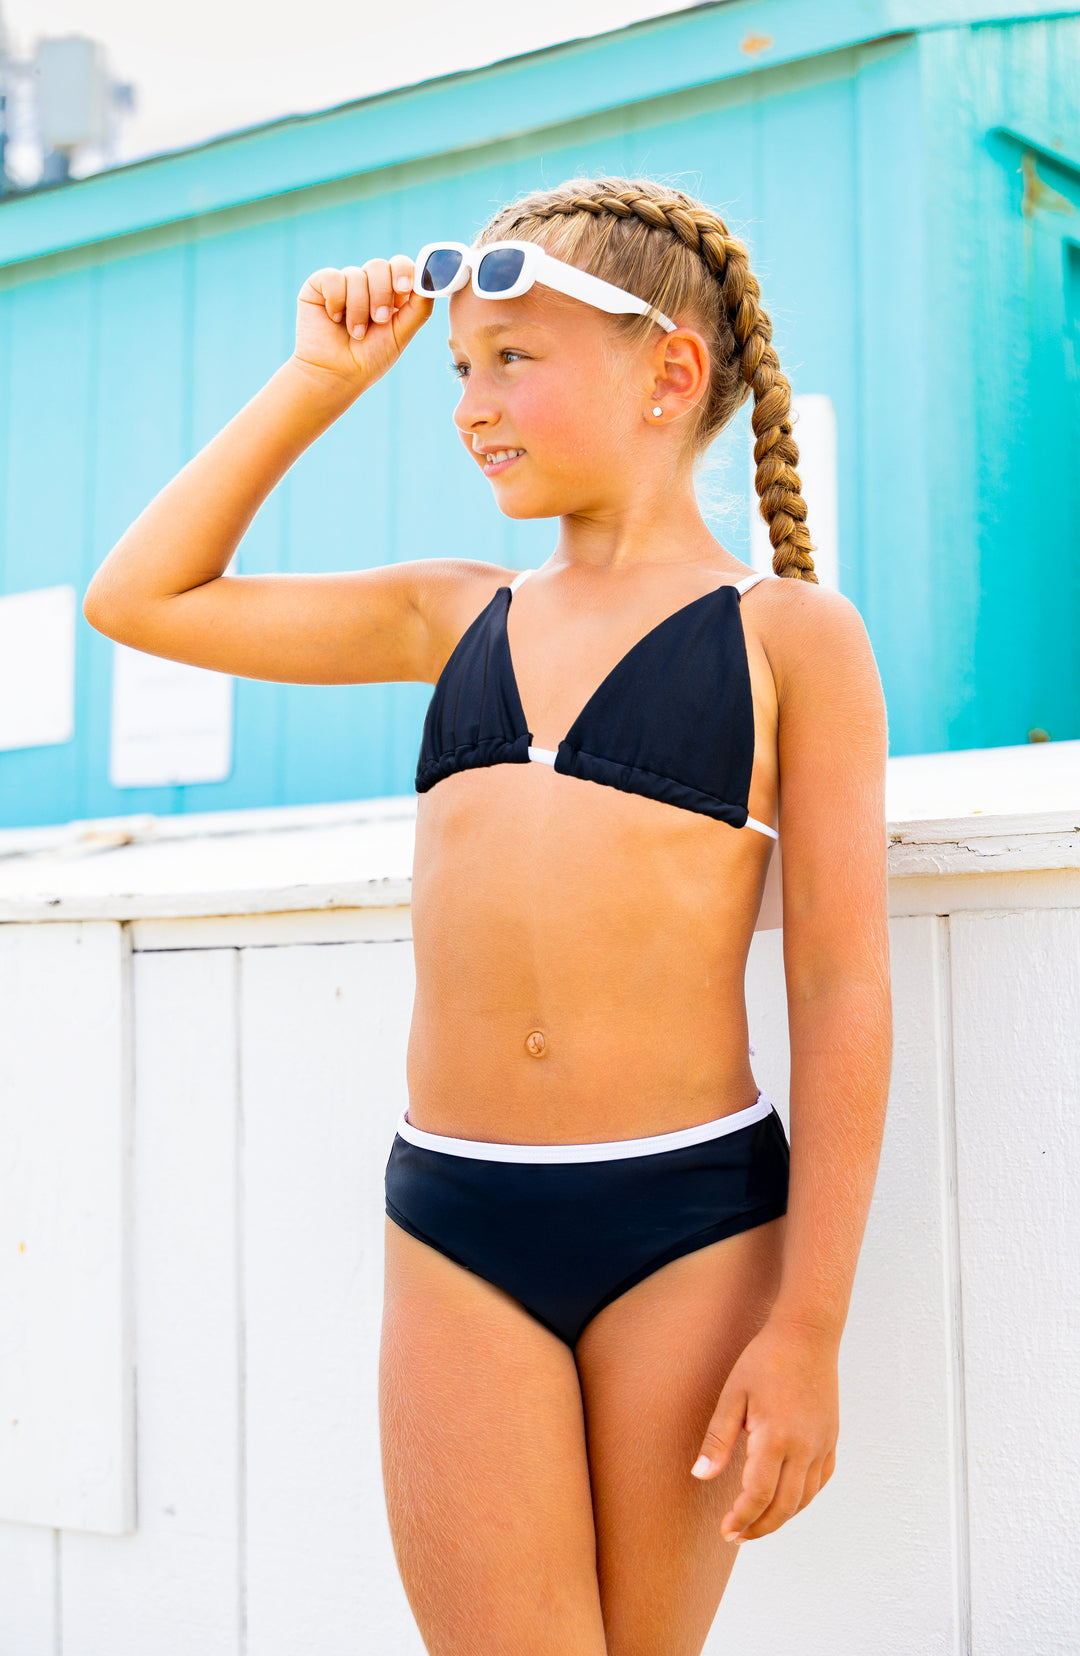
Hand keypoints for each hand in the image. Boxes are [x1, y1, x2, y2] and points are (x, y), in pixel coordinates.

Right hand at [292, 255, 432, 394]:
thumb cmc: (370, 359)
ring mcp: (344, 283)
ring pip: (356, 275)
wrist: (335, 374)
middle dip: (381, 295)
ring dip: (358, 308)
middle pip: (379, 266)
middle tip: (378, 320)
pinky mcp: (320, 285)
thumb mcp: (401, 334)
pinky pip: (333, 277)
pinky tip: (334, 318)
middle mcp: (368, 285)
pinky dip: (336, 301)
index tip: (403, 288)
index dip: (403, 271)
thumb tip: (431, 278)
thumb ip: (419, 307)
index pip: (401, 266)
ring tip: (355, 333)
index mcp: (390, 294)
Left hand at [691, 1315, 839, 1542]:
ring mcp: (821, 1445)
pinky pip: (820, 1481)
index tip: (726, 1530)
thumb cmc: (764, 1360)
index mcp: (776, 1437)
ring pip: (804, 1498)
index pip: (758, 1495)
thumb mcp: (733, 1395)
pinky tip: (787, 1499)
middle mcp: (803, 1447)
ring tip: (757, 1523)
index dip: (741, 1519)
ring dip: (781, 1517)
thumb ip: (718, 1439)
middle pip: (783, 1506)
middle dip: (759, 1527)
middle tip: (737, 1535)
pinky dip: (803, 1498)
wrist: (807, 1335)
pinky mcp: (831, 1439)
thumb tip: (700, 1475)